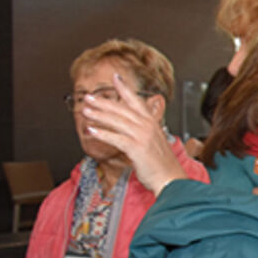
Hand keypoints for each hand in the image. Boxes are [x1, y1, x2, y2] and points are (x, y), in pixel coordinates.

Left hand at [80, 75, 184, 193]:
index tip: (116, 77)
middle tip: (89, 97)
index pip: (136, 101)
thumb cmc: (162, 164)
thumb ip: (142, 132)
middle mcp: (147, 126)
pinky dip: (103, 133)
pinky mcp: (136, 148)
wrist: (171, 179)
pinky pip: (116, 138)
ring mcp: (142, 136)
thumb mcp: (153, 142)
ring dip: (99, 115)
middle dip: (103, 102)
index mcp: (152, 123)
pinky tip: (91, 131)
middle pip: (122, 109)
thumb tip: (128, 128)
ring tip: (86, 111)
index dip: (125, 88)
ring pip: (117, 121)